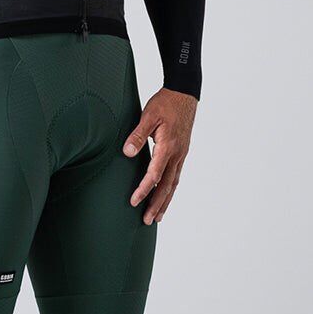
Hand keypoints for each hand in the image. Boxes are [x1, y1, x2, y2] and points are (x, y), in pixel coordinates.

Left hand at [123, 88, 197, 223]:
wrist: (185, 93)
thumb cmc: (166, 102)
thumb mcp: (149, 115)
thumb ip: (138, 135)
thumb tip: (127, 153)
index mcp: (168, 146)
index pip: (155, 175)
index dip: (144, 190)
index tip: (134, 202)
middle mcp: (177, 154)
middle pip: (167, 186)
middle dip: (156, 204)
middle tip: (148, 221)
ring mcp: (181, 154)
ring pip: (173, 184)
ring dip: (165, 201)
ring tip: (157, 216)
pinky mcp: (182, 152)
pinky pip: (176, 176)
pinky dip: (170, 189)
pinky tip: (166, 195)